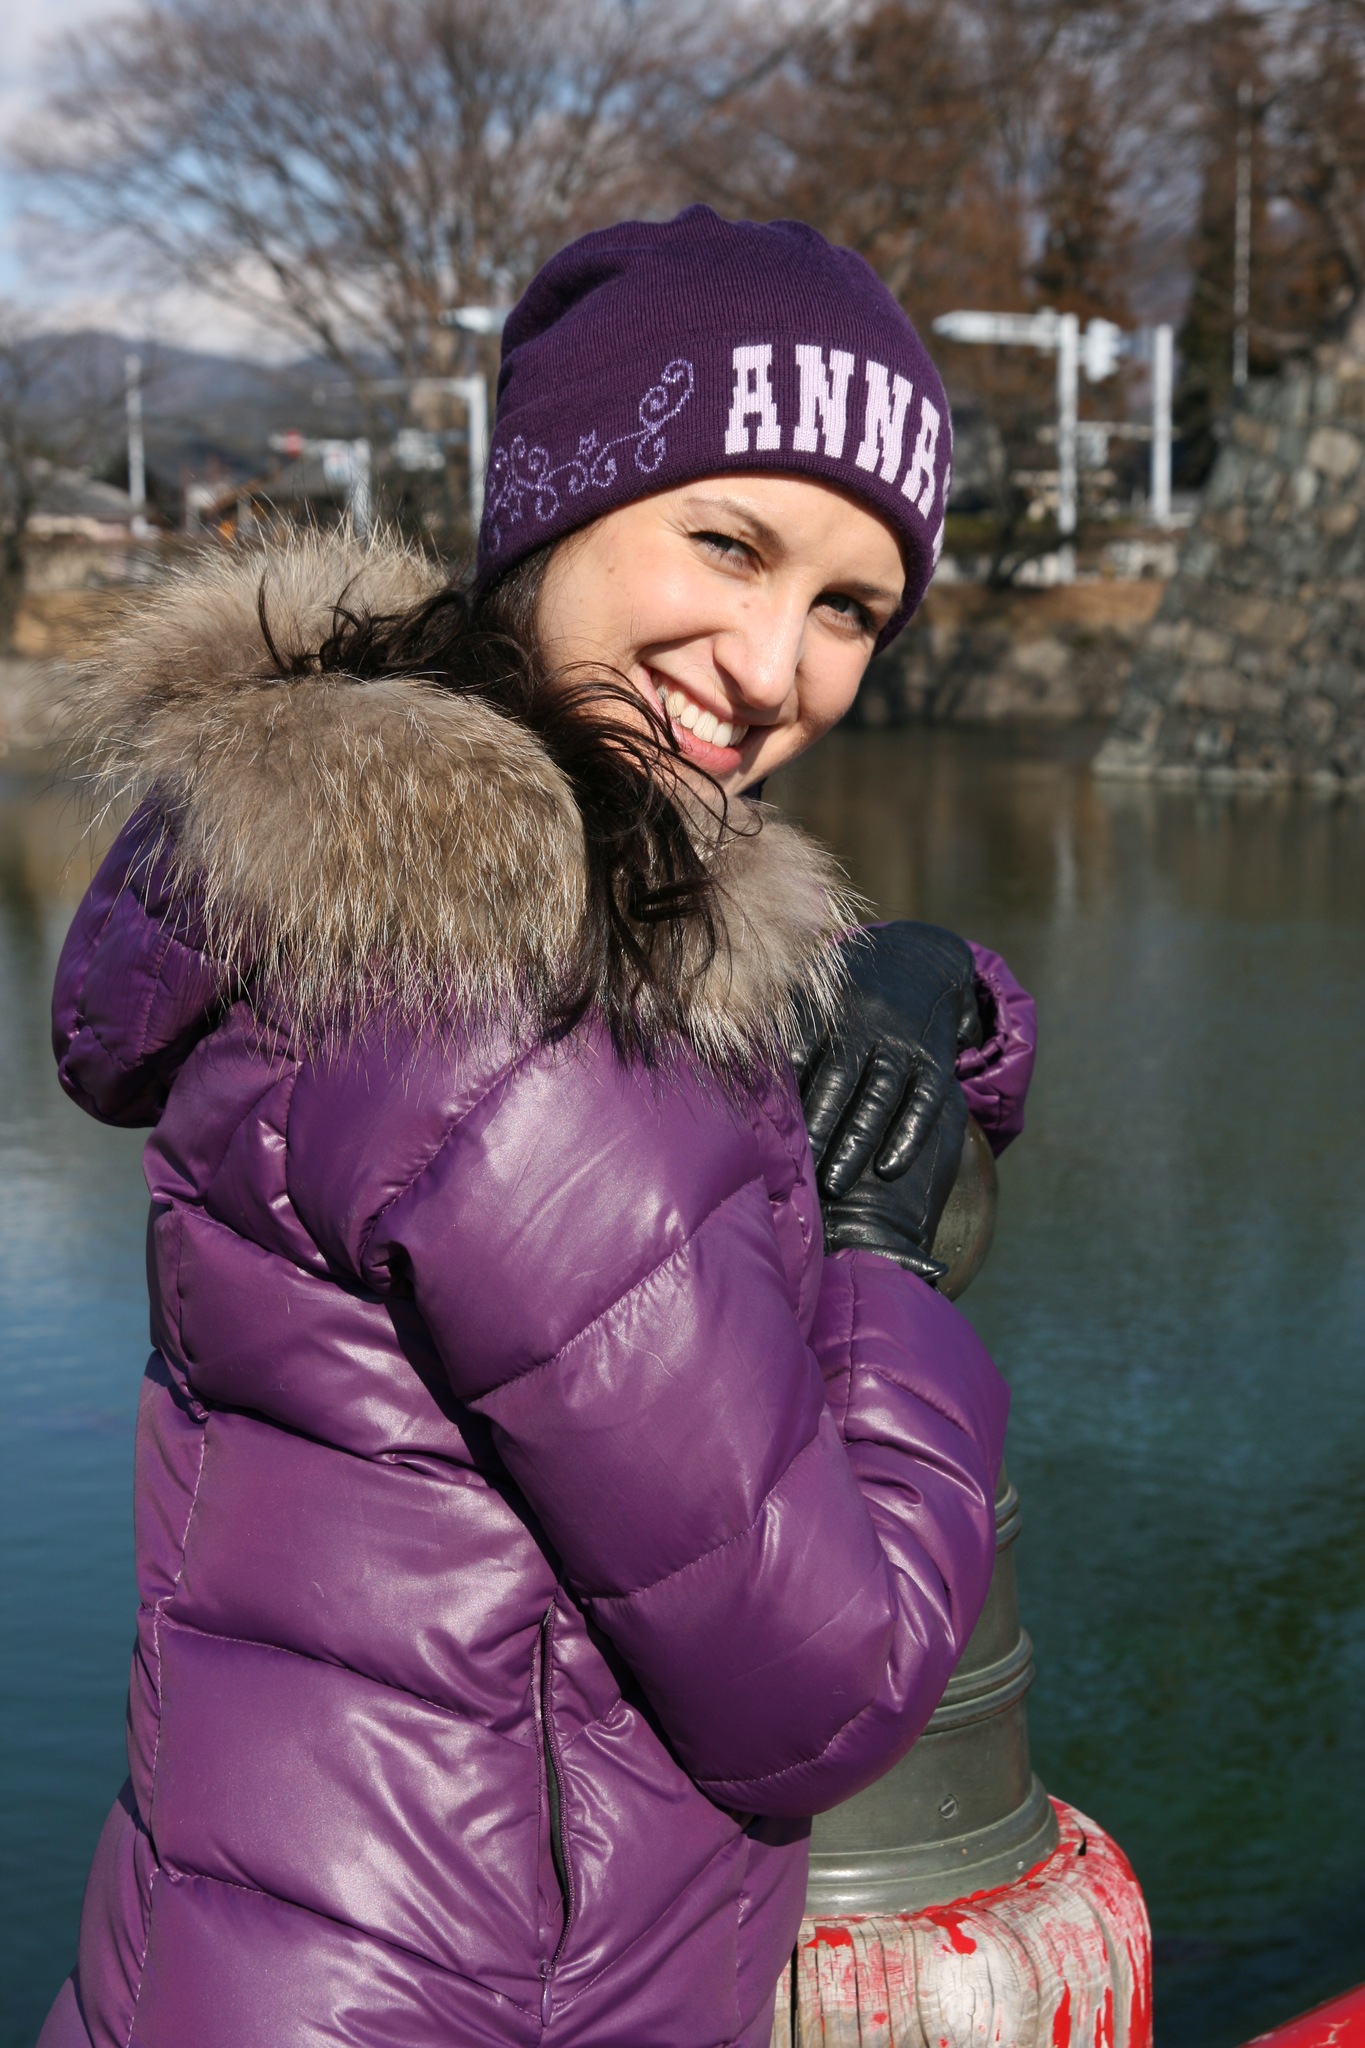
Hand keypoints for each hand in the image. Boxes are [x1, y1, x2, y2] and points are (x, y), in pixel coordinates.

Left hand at [792, 922, 983, 1283]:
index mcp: (831, 1004)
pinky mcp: (935, 1062)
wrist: (923, 960)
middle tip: (793, 1171)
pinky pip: (925, 1103)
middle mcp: (869, 1020)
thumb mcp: (819, 990)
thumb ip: (783, 1024)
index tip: (757, 1128)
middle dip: (817, 1124)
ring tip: (833, 1185)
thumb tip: (732, 1068)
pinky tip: (889, 1170)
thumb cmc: (850, 989)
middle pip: (840, 1078)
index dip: (780, 1089)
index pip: (800, 1051)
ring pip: (880, 1097)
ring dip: (857, 1142)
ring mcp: (905, 1042)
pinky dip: (908, 1136)